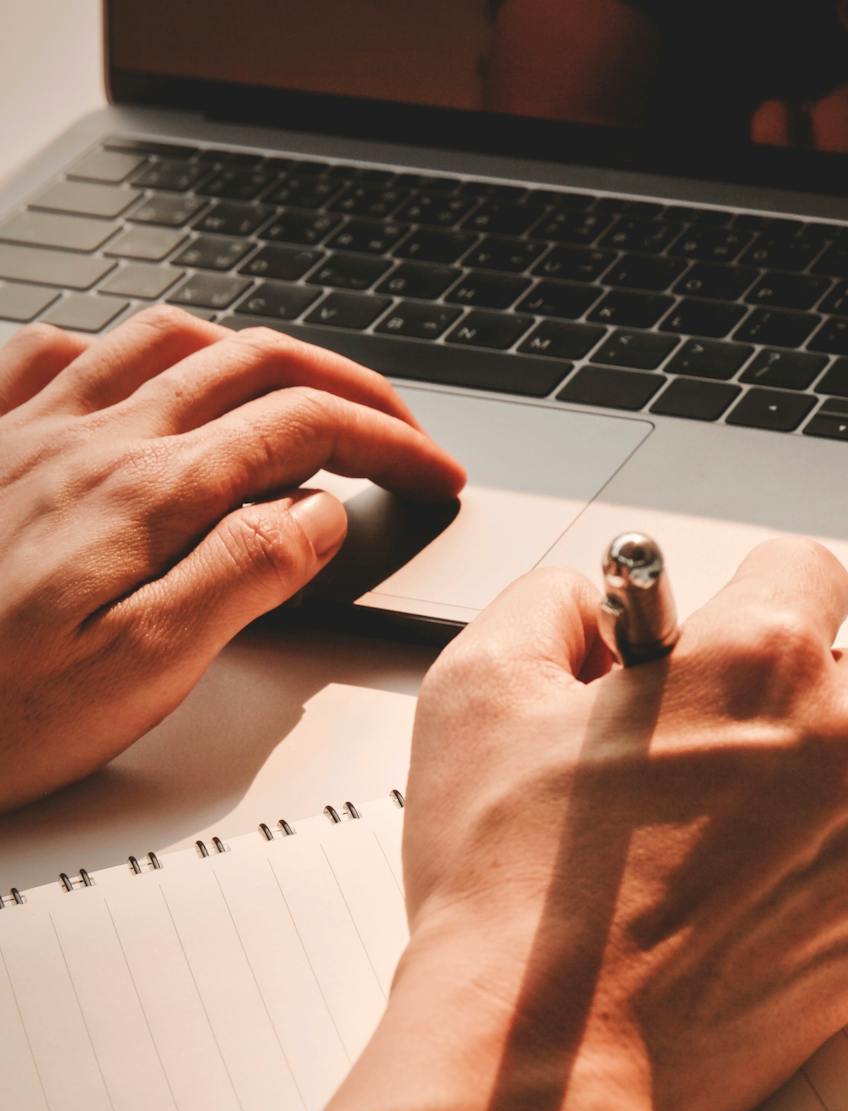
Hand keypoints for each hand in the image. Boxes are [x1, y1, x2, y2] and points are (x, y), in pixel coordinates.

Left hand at [0, 309, 464, 810]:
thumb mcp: (144, 670)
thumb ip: (246, 575)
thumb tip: (323, 515)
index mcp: (147, 494)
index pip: (305, 431)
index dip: (391, 444)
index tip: (439, 477)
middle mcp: (88, 439)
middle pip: (250, 361)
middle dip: (345, 383)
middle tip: (397, 429)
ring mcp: (23, 430)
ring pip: (160, 336)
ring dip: (247, 349)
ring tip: (290, 389)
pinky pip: (49, 350)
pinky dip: (121, 350)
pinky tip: (132, 381)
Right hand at [393, 542, 847, 1110]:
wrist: (544, 1063)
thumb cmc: (513, 888)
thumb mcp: (482, 688)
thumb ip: (552, 604)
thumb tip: (595, 604)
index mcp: (768, 660)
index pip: (805, 570)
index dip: (743, 600)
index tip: (710, 645)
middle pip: (839, 678)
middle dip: (772, 703)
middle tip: (680, 760)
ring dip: (797, 791)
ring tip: (691, 850)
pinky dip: (811, 875)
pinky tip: (722, 908)